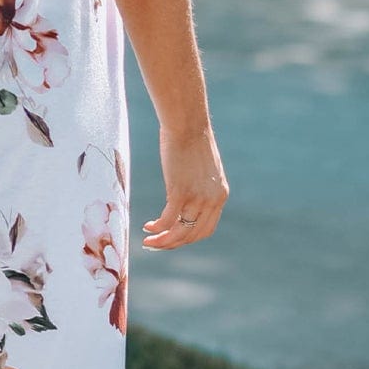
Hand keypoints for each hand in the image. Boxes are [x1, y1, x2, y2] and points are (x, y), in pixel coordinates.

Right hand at [142, 124, 228, 249]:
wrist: (187, 124)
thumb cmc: (191, 140)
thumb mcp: (202, 169)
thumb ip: (198, 186)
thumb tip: (183, 196)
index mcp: (220, 195)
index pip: (206, 229)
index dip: (187, 238)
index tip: (171, 238)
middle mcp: (212, 200)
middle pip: (192, 235)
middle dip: (173, 244)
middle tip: (155, 245)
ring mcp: (197, 197)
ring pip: (180, 231)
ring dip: (163, 240)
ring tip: (148, 242)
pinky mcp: (180, 191)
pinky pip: (168, 219)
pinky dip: (158, 227)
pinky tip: (148, 226)